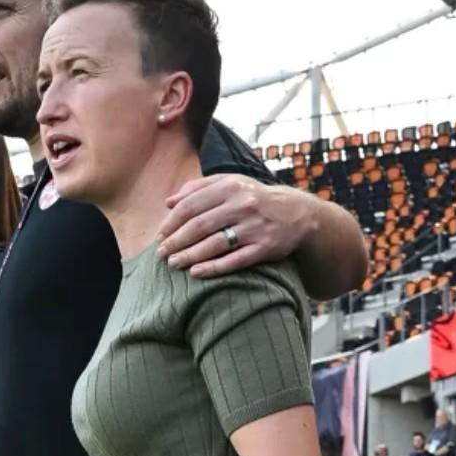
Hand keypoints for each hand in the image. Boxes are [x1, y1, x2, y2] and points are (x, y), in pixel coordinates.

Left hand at [156, 174, 318, 277]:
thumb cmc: (252, 198)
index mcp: (229, 187)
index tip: (159, 236)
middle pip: (199, 226)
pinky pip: (235, 260)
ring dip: (190, 255)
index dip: (171, 223)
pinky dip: (214, 268)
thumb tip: (168, 202)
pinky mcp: (265, 247)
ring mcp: (254, 227)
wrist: (296, 213)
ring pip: (215, 244)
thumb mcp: (229, 183)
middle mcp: (242, 205)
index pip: (190, 206)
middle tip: (161, 254)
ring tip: (173, 264)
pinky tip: (196, 272)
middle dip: (176, 241)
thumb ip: (198, 188)